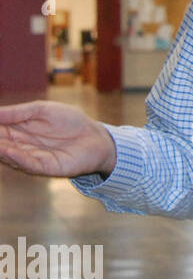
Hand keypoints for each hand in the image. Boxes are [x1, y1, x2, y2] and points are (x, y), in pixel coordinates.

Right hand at [0, 101, 115, 178]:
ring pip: (9, 156)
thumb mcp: (41, 111)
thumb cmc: (70, 121)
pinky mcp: (46, 167)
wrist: (96, 136)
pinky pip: (28, 164)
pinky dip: (16, 157)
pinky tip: (6, 150)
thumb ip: (17, 113)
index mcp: (18, 132)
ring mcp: (32, 158)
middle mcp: (21, 147)